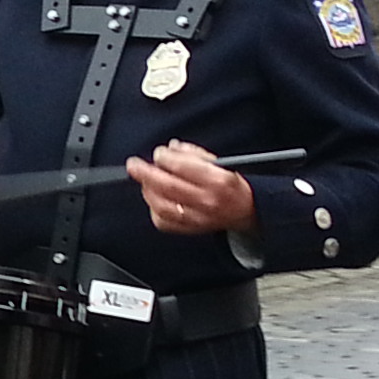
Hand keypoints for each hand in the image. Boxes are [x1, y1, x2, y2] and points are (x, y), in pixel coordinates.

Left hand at [125, 141, 257, 236]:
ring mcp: (198, 218)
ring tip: (144, 181)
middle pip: (169, 187)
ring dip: (148, 191)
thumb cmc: (230, 185)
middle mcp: (207, 201)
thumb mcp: (220, 163)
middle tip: (134, 165)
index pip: (185, 167)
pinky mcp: (190, 229)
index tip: (158, 153)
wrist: (245, 211)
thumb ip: (194, 154)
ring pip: (162, 206)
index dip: (166, 159)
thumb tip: (170, 148)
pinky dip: (153, 209)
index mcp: (218, 180)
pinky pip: (163, 221)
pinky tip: (153, 198)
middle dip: (146, 173)